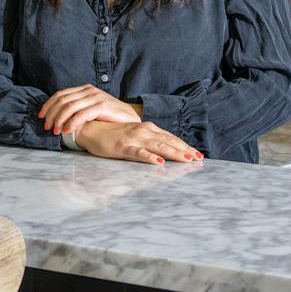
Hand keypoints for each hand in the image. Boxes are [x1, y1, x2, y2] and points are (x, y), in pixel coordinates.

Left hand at [39, 85, 139, 135]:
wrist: (130, 118)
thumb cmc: (109, 116)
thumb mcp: (91, 108)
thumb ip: (78, 108)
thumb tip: (57, 117)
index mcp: (84, 89)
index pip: (60, 94)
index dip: (48, 105)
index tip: (41, 116)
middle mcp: (88, 90)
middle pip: (62, 100)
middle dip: (51, 114)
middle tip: (46, 127)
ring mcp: (95, 97)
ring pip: (69, 107)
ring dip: (59, 120)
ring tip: (55, 131)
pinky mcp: (102, 106)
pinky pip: (81, 114)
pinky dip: (71, 123)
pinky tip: (67, 130)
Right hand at [74, 120, 201, 163]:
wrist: (91, 128)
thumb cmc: (113, 134)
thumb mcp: (134, 137)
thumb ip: (148, 142)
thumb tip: (163, 152)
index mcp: (148, 129)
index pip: (171, 138)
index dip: (185, 146)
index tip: (198, 154)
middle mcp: (144, 131)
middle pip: (169, 142)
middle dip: (185, 151)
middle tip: (199, 159)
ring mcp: (134, 139)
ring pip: (158, 147)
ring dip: (174, 153)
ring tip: (187, 160)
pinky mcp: (123, 147)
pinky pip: (138, 153)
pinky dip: (149, 158)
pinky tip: (159, 163)